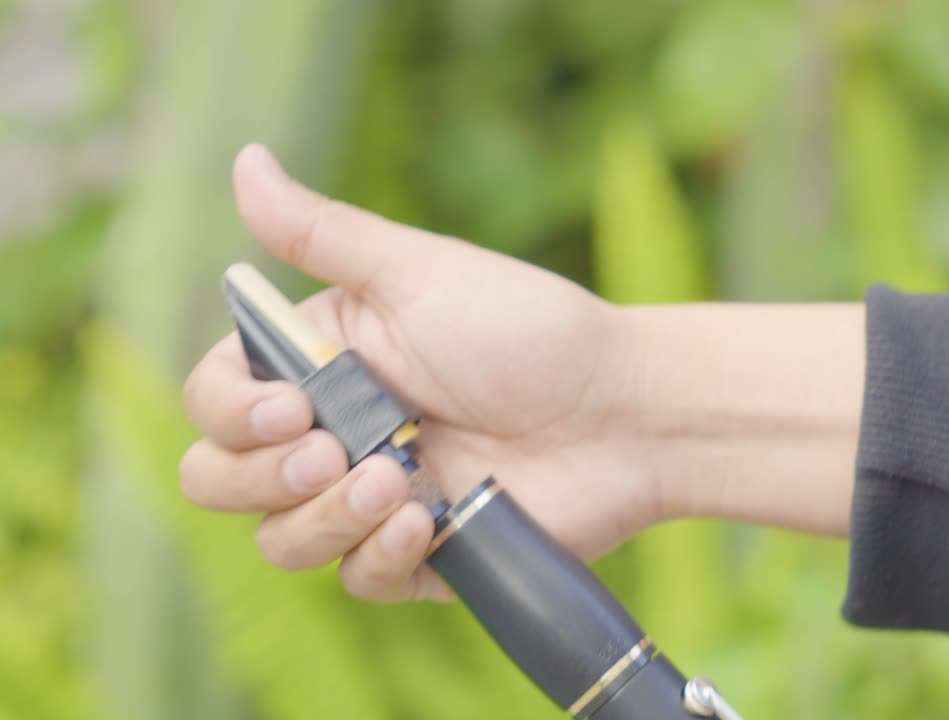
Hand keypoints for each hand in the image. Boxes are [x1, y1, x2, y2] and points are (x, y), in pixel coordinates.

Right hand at [181, 144, 652, 601]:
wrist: (622, 410)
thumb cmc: (528, 328)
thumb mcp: (419, 272)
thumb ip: (322, 234)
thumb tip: (243, 159)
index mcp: (320, 364)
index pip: (217, 403)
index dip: (232, 416)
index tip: (292, 411)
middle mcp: (334, 434)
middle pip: (221, 481)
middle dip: (259, 477)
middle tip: (333, 450)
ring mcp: (371, 500)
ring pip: (281, 541)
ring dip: (324, 518)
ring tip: (399, 482)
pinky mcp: (418, 555)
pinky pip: (357, 580)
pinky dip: (378, 557)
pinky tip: (426, 524)